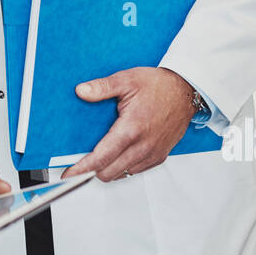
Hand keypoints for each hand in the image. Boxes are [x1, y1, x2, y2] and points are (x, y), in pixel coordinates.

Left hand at [65, 67, 197, 181]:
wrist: (186, 90)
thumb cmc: (159, 85)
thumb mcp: (127, 80)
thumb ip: (102, 87)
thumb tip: (81, 91)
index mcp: (131, 129)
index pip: (101, 158)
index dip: (82, 169)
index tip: (69, 173)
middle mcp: (142, 146)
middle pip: (109, 172)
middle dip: (92, 170)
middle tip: (81, 162)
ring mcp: (152, 153)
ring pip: (122, 174)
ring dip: (108, 169)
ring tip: (100, 156)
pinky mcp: (160, 156)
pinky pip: (136, 171)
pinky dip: (123, 167)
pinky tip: (118, 154)